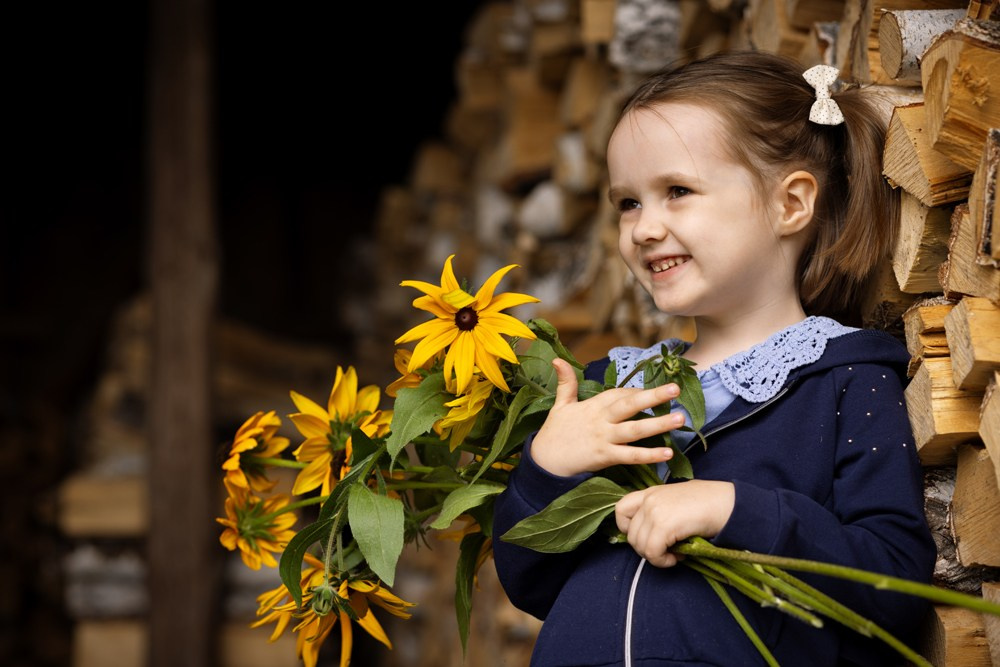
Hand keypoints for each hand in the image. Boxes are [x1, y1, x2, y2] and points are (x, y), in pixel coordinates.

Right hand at [529, 358, 682, 476]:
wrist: (543, 462)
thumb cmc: (554, 432)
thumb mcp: (560, 404)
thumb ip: (565, 382)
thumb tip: (557, 359)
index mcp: (593, 405)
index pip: (619, 393)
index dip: (638, 391)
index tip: (657, 390)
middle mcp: (601, 420)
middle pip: (629, 405)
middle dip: (653, 396)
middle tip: (676, 389)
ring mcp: (604, 438)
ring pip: (634, 430)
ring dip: (658, 424)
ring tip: (680, 419)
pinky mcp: (604, 457)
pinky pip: (630, 456)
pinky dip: (649, 455)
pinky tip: (667, 453)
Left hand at [615, 480, 734, 567]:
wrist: (730, 503)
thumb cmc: (710, 504)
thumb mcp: (678, 502)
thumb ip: (660, 512)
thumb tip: (650, 537)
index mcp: (651, 492)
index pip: (621, 510)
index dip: (628, 528)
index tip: (647, 537)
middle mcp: (649, 499)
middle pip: (630, 534)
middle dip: (646, 548)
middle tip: (667, 550)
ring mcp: (655, 511)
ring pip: (640, 546)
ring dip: (657, 556)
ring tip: (676, 552)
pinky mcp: (664, 525)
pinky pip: (652, 552)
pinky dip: (663, 561)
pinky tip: (679, 556)